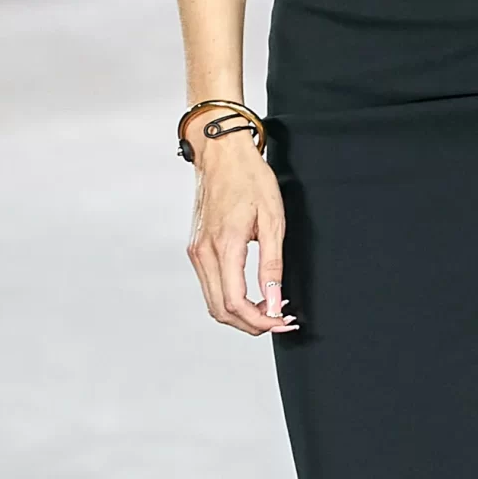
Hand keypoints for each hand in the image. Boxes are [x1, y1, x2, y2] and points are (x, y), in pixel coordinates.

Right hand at [185, 134, 298, 335]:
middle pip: (221, 311)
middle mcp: (203, 253)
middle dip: (251, 324)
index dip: (260, 321)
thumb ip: (272, 264)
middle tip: (279, 320)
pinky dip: (230, 299)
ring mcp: (196, 252)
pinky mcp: (196, 249)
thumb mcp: (272, 220)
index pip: (235, 303)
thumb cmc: (249, 178)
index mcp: (224, 245)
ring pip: (213, 302)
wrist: (221, 154)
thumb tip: (273, 300)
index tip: (282, 320)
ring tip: (269, 308)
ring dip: (240, 314)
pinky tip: (252, 294)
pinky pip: (210, 286)